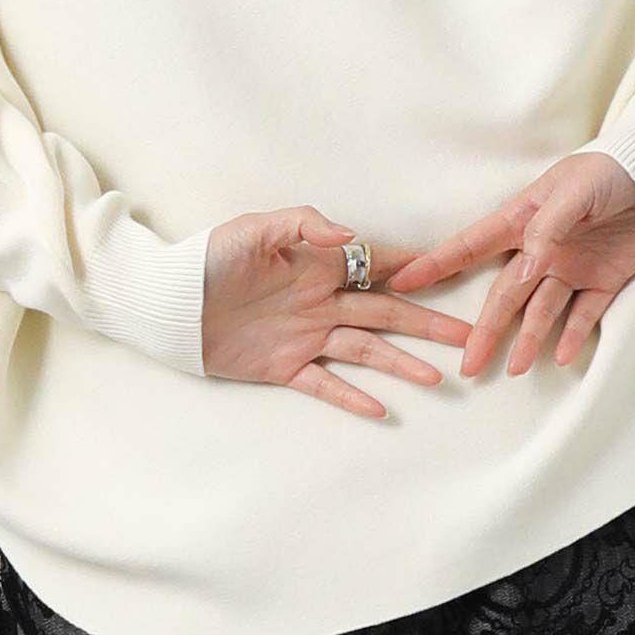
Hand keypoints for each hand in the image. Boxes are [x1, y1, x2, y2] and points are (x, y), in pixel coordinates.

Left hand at [201, 204, 475, 418]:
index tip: (450, 271)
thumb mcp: (254, 229)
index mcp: (317, 264)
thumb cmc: (208, 258)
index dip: (413, 268)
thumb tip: (351, 235)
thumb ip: (304, 224)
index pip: (376, 264)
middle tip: (466, 334)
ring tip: (440, 376)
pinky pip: (324, 384)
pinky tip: (382, 410)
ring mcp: (306, 335)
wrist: (168, 303)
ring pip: (366, 350)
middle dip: (426, 322)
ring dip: (402, 363)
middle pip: (385, 312)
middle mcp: (321, 300)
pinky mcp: (283, 366)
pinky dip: (352, 396)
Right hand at [383, 153, 634, 376]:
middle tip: (467, 362)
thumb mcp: (572, 193)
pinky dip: (573, 336)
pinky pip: (585, 315)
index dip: (438, 264)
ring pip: (541, 311)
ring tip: (511, 369)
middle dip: (485, 329)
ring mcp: (571, 267)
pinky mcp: (604, 280)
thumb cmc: (607, 171)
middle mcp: (540, 249)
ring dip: (526, 340)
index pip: (471, 246)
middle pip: (505, 295)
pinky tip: (559, 358)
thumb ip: (546, 231)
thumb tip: (521, 271)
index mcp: (523, 220)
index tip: (404, 282)